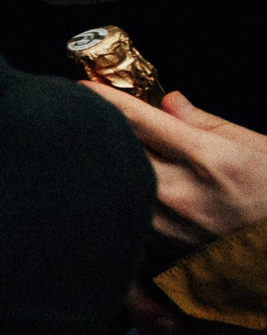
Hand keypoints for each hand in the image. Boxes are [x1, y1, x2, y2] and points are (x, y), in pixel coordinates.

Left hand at [85, 85, 266, 244]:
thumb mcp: (253, 145)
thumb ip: (204, 122)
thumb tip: (168, 100)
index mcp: (208, 158)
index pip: (140, 121)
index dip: (107, 100)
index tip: (84, 87)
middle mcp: (183, 191)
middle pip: (118, 152)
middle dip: (102, 132)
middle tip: (93, 119)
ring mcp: (169, 223)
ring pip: (118, 184)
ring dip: (113, 165)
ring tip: (114, 151)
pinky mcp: (163, 247)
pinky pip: (129, 212)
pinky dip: (126, 194)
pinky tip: (132, 186)